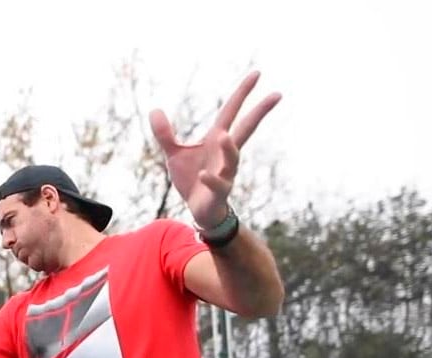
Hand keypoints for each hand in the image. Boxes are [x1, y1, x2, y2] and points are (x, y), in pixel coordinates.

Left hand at [149, 71, 280, 227]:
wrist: (198, 210)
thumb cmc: (191, 179)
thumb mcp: (174, 154)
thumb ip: (165, 134)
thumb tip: (154, 110)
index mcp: (216, 140)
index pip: (231, 112)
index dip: (242, 93)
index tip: (257, 73)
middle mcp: (225, 154)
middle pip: (246, 130)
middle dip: (259, 113)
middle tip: (277, 94)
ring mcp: (225, 173)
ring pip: (233, 159)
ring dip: (228, 149)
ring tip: (222, 136)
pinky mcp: (218, 193)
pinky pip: (217, 185)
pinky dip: (211, 179)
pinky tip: (203, 175)